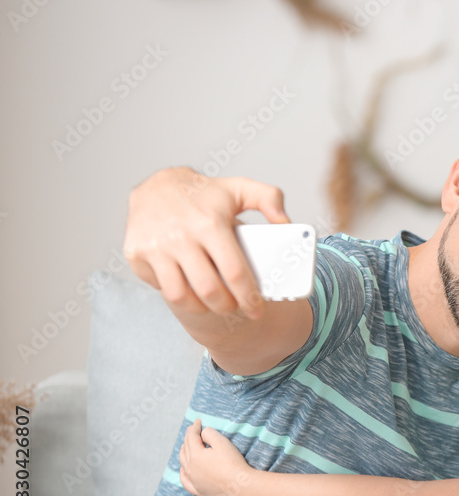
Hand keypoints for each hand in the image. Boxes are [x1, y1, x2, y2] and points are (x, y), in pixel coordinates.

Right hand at [123, 167, 290, 319]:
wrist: (156, 185)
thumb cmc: (203, 193)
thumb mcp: (240, 188)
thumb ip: (270, 199)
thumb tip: (284, 222)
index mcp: (210, 223)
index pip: (234, 272)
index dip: (248, 297)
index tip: (257, 310)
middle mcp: (180, 236)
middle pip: (209, 291)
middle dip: (228, 307)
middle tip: (236, 307)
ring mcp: (155, 247)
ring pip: (181, 296)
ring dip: (202, 307)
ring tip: (214, 302)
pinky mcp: (136, 254)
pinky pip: (160, 286)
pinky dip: (177, 294)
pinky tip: (189, 287)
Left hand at [179, 419, 255, 495]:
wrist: (240, 486)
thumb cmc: (233, 463)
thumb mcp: (222, 443)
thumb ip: (210, 434)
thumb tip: (203, 433)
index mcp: (195, 455)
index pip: (192, 437)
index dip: (194, 428)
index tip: (197, 421)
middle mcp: (190, 468)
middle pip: (185, 449)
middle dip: (188, 438)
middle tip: (192, 430)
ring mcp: (193, 480)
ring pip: (183, 464)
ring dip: (184, 453)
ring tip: (186, 446)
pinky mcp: (198, 490)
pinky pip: (185, 481)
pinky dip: (183, 473)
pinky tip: (183, 470)